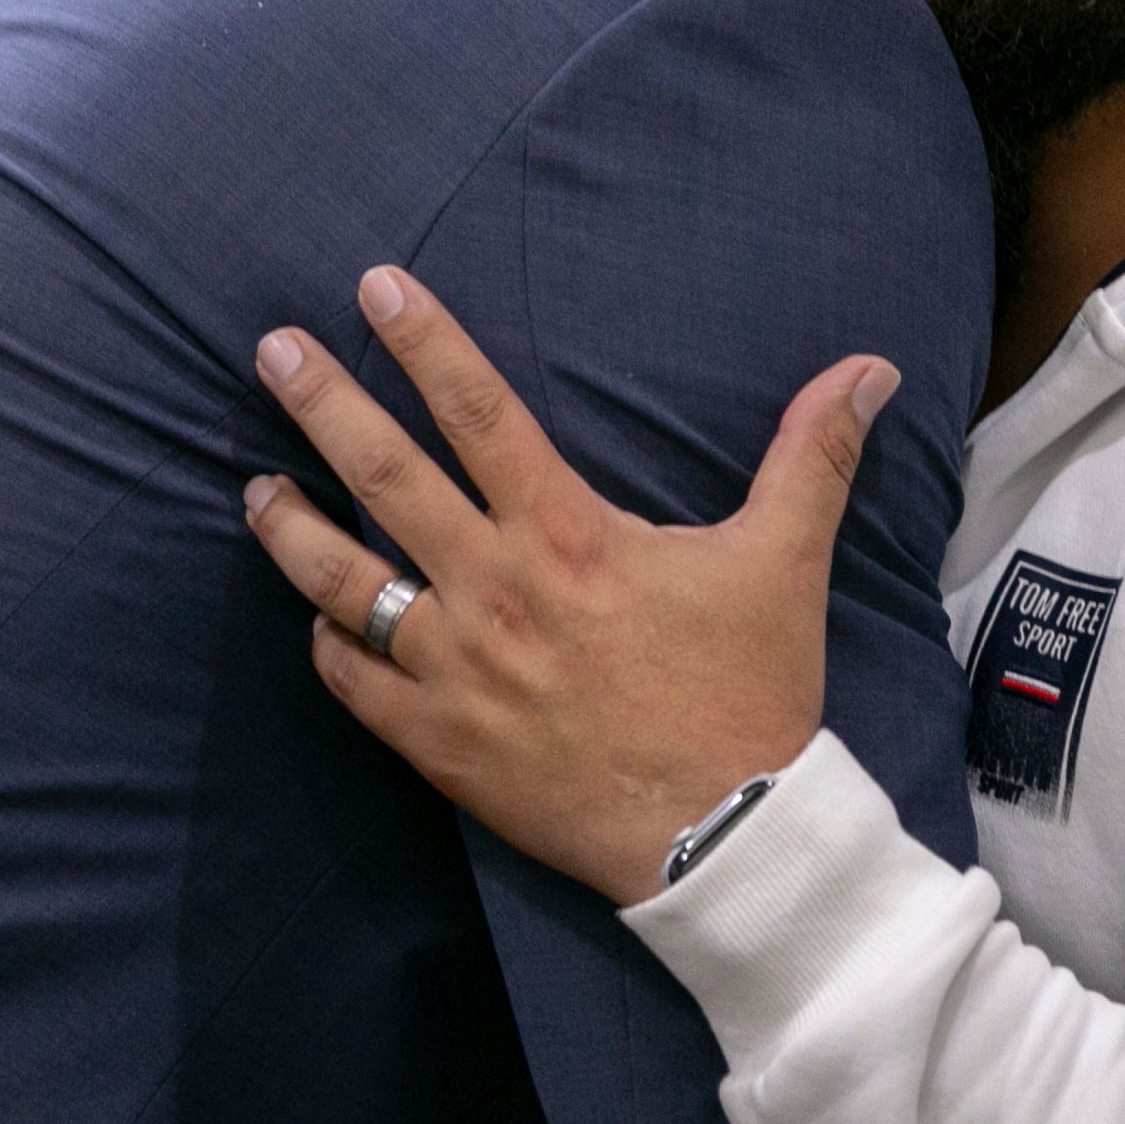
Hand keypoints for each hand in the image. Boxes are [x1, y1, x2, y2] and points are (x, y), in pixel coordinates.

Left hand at [241, 263, 901, 904]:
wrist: (723, 837)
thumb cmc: (748, 693)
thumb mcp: (784, 562)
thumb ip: (813, 455)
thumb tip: (870, 367)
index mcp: (569, 536)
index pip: (481, 414)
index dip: (426, 343)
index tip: (375, 287)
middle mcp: (497, 592)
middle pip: (386, 479)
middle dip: (323, 405)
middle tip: (272, 350)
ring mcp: (456, 671)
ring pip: (342, 583)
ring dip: (290, 528)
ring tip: (254, 487)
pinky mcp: (438, 745)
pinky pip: (353, 684)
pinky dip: (327, 644)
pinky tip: (312, 619)